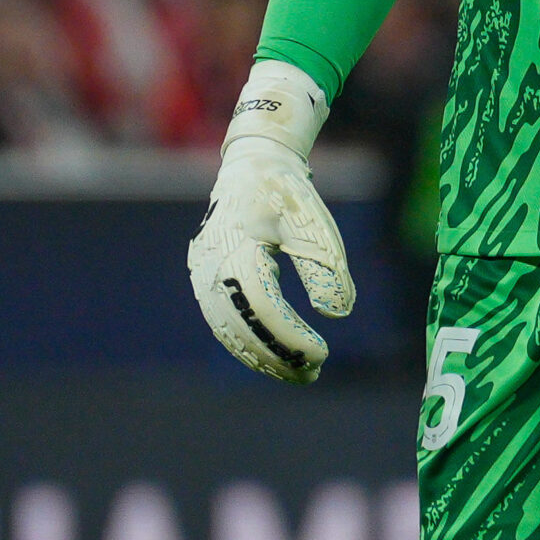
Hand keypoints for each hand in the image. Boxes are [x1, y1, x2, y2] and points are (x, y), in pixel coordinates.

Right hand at [187, 62, 353, 382]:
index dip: (291, 339)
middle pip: (241, 329)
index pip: (264, 310)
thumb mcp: (313, 225)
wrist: (253, 166)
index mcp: (237, 251)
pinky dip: (247, 343)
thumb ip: (324, 268)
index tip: (322, 355)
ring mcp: (203, 276)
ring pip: (228, 331)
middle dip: (276, 358)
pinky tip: (276, 356)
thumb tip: (337, 312)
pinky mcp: (206, 280)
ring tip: (298, 373)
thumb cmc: (287, 195)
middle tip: (313, 374)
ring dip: (261, 357)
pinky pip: (222, 321)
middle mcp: (212, 268)